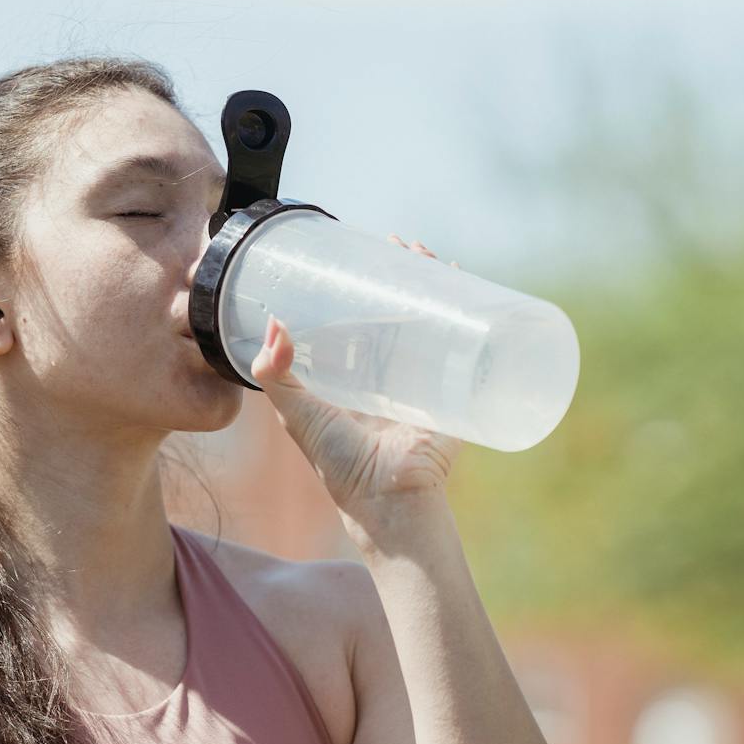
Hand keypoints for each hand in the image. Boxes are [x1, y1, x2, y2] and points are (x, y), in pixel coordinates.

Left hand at [249, 235, 466, 523]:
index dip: (359, 290)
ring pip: (432, 321)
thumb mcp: (299, 415)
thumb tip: (273, 323)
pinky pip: (465, 343)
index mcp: (355, 381)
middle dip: (401, 277)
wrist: (391, 499)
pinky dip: (470, 311)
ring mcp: (425, 382)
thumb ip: (277, 376)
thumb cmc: (341, 466)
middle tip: (397, 244)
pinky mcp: (454, 390)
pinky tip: (468, 284)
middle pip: (399, 313)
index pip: (359, 322)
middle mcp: (391, 377)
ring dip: (434, 285)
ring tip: (428, 254)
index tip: (356, 256)